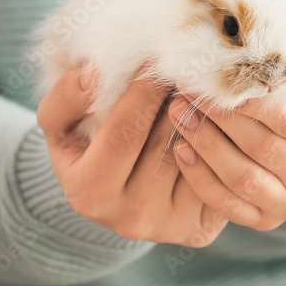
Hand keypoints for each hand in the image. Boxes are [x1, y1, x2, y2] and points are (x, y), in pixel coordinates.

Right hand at [37, 67, 226, 246]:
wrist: (114, 194)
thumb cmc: (86, 145)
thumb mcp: (60, 122)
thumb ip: (66, 97)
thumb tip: (95, 76)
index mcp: (88, 191)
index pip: (125, 131)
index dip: (144, 91)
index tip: (159, 58)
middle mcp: (129, 217)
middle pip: (166, 143)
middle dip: (180, 99)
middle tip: (192, 64)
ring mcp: (168, 226)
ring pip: (198, 158)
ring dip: (207, 117)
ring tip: (207, 87)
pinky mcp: (199, 228)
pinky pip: (220, 176)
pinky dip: (224, 143)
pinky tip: (222, 117)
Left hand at [167, 79, 285, 231]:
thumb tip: (249, 46)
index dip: (252, 98)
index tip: (217, 75)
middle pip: (265, 148)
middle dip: (220, 117)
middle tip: (188, 89)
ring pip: (244, 178)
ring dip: (205, 143)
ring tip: (180, 112)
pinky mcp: (268, 219)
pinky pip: (227, 205)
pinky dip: (200, 177)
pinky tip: (181, 147)